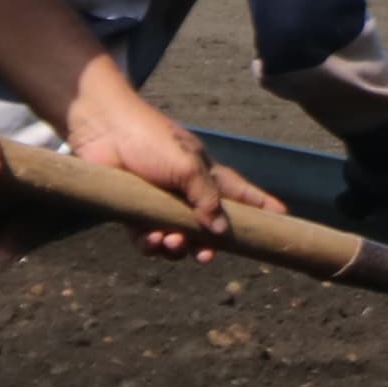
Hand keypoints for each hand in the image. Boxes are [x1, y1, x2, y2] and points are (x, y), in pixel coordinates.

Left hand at [60, 61, 279, 257]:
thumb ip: (207, 199)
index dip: (262, 207)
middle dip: (208, 246)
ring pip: (177, 239)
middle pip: (208, 229)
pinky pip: (147, 240)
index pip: (242, 194)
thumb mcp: (188, 166)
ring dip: (176, 247)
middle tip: (205, 256)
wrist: (103, 130)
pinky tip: (150, 240)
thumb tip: (221, 233)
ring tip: (170, 242)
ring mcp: (159, 203)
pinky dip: (150, 245)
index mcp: (206, 174)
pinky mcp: (133, 213)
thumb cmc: (151, 139)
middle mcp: (186, 192)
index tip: (284, 220)